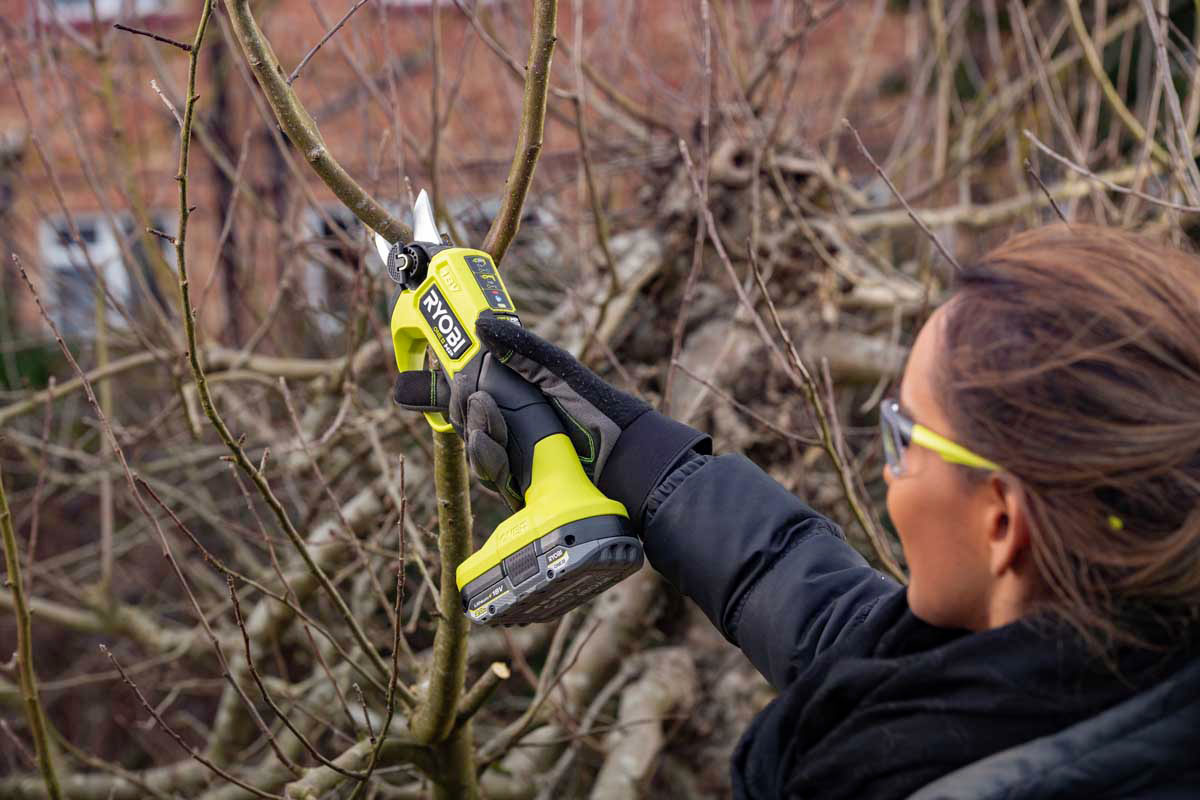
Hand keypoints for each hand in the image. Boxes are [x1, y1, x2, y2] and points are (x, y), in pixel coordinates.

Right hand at [392, 312, 709, 522]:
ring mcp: (515, 462)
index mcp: (517, 400)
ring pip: (475, 451)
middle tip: (477, 398)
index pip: (466, 395)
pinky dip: (490, 458)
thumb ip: (522, 349)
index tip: (414, 384)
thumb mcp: (559, 371)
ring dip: (478, 434)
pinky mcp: (521, 489)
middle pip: (465, 424)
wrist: (632, 459)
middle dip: (464, 410)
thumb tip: (481, 323)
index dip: (440, 392)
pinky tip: (496, 448)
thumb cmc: (601, 410)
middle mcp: (512, 431)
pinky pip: (492, 476)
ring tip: (489, 416)